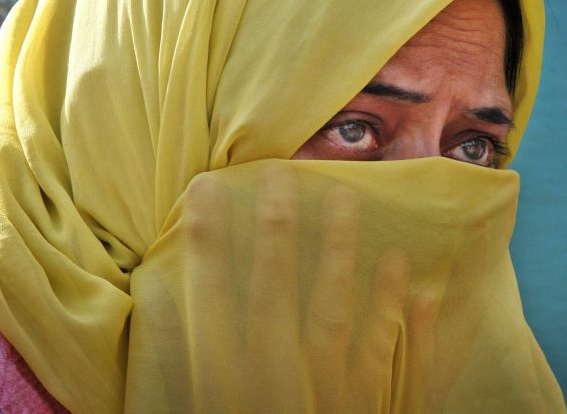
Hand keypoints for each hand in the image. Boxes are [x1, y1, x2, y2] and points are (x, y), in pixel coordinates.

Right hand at [187, 167, 411, 412]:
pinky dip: (403, 317)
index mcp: (227, 386)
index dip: (205, 242)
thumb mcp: (192, 413)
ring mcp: (331, 395)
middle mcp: (277, 382)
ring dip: (340, 255)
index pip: (210, 301)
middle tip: (283, 176)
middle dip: (275, 231)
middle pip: (275, 293)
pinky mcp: (374, 411)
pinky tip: (411, 275)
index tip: (204, 189)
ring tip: (348, 200)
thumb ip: (170, 361)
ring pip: (335, 312)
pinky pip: (392, 359)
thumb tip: (154, 297)